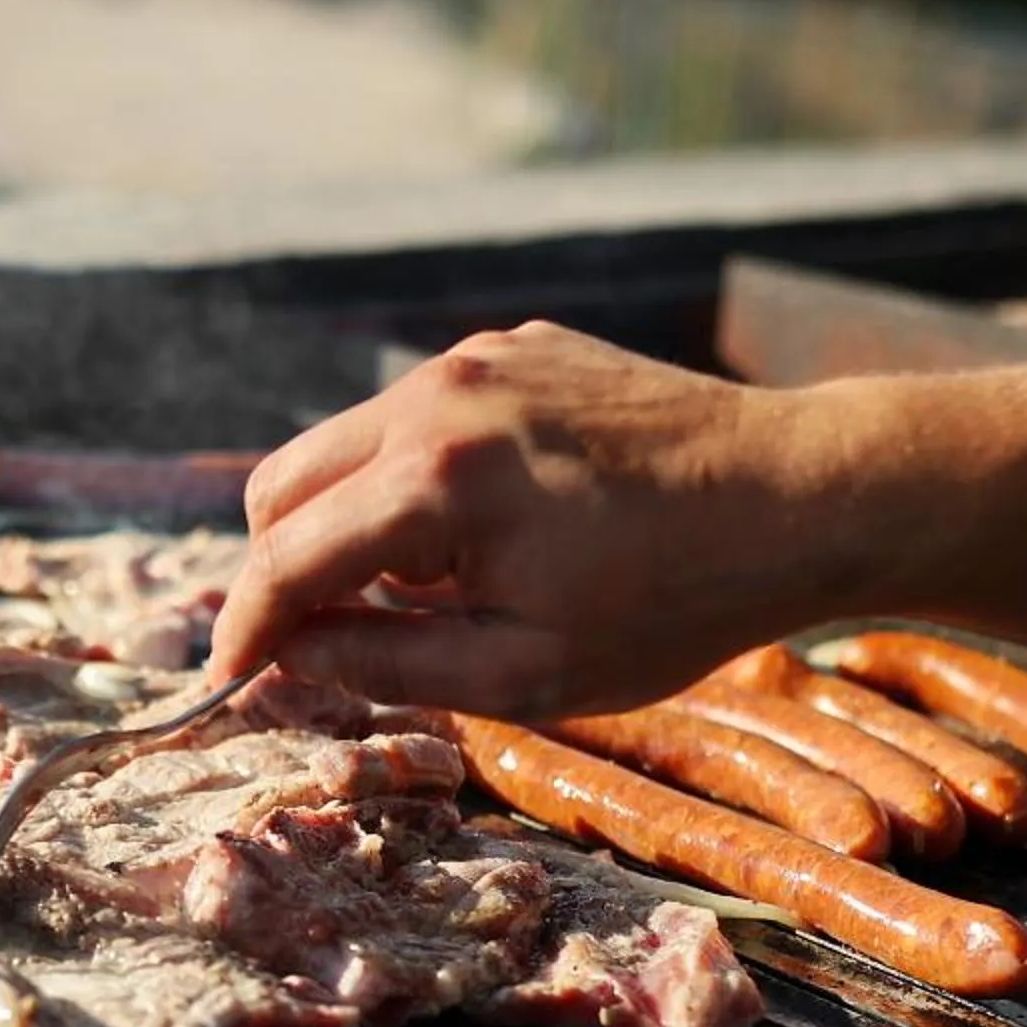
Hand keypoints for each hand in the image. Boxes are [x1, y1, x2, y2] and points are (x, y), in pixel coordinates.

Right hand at [208, 321, 862, 716]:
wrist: (799, 496)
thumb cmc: (674, 602)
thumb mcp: (526, 672)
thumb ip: (385, 664)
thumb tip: (288, 655)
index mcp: (435, 483)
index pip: (285, 560)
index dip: (244, 632)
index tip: (227, 680)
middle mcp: (439, 398)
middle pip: (284, 485)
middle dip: (286, 567)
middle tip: (333, 639)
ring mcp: (478, 359)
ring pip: (344, 444)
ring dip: (353, 521)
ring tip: (441, 588)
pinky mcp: (516, 346)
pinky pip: (420, 415)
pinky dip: (417, 475)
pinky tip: (500, 528)